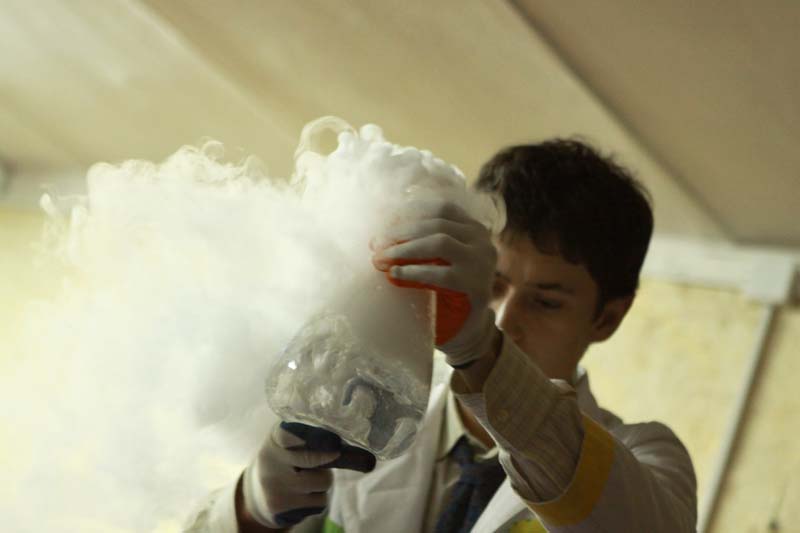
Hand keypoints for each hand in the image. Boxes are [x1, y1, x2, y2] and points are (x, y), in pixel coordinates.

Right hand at [240, 422, 374, 528]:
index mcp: (277, 436)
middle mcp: (270, 459)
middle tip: (341, 451)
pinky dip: (319, 498)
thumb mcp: (297, 442)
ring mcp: (274, 485)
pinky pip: (318, 502)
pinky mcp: (280, 507)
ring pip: (322, 482)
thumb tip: (367, 447)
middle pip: (313, 458)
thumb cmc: (290, 459)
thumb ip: (323, 439)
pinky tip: (304, 494)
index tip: (335, 442)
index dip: (316, 437)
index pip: (291, 433)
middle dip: (333, 456)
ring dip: (325, 480)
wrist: (261, 492)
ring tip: (310, 477)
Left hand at [372, 200, 497, 367]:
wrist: (467, 331)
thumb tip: (378, 237)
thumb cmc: (444, 291)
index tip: (384, 220)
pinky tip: (395, 275)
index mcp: (472, 228)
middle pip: (437, 223)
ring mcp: (482, 263)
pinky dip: (415, 272)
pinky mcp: (477, 286)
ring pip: (440, 241)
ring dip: (406, 248)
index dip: (411, 211)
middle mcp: (481, 241)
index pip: (441, 208)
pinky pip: (442, 273)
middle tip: (376, 243)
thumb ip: (418, 243)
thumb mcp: (435, 260)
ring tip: (382, 258)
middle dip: (402, 231)